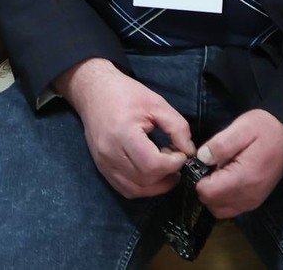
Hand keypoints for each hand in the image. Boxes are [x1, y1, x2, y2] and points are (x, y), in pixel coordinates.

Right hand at [55, 57, 192, 198]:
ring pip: (135, 190)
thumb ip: (177, 128)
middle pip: (145, 180)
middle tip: (175, 159)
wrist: (94, 92)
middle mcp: (110, 153)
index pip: (151, 164)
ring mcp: (104, 163)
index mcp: (123, 133)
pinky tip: (152, 175)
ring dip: (156, 186)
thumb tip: (189, 152)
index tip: (181, 153)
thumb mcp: (157, 103)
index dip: (172, 163)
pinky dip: (142, 188)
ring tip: (166, 169)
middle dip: (167, 175)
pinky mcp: (102, 168)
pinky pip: (125, 189)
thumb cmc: (125, 94)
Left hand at [194, 109, 282, 218]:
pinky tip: (226, 178)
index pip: (207, 193)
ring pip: (219, 210)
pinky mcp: (255, 201)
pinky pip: (230, 208)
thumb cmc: (266, 129)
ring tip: (218, 171)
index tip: (202, 162)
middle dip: (203, 187)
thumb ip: (220, 145)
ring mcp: (253, 202)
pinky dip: (223, 198)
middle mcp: (248, 197)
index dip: (197, 178)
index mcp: (244, 179)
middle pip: (211, 204)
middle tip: (210, 165)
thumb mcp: (242, 128)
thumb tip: (200, 158)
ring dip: (213, 194)